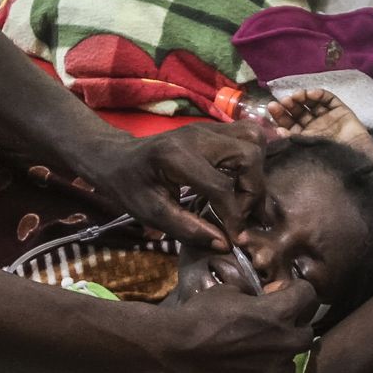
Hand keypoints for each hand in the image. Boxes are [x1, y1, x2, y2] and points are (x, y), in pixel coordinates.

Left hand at [81, 121, 267, 250]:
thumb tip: (226, 243)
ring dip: (255, 172)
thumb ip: (188, 229)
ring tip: (245, 199)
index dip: (234, 216)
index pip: (220, 185)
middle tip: (242, 215)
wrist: (116, 156)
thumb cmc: (130, 186)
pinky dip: (252, 161)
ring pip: (253, 140)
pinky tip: (240, 183)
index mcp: (177, 157)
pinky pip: (246, 137)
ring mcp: (207, 128)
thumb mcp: (150, 213)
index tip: (236, 238)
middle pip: (247, 155)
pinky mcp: (212, 129)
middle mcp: (198, 136)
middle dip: (252, 190)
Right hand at [143, 280, 319, 372]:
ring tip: (250, 357)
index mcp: (279, 315)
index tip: (281, 294)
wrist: (171, 355)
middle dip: (291, 327)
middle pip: (306, 334)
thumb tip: (261, 299)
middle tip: (268, 328)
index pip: (308, 294)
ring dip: (276, 359)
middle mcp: (284, 347)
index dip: (294, 291)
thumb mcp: (226, 292)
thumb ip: (252, 296)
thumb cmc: (197, 317)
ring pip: (288, 366)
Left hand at [266, 88, 372, 150]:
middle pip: (298, 111)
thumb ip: (290, 139)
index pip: (289, 123)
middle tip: (284, 100)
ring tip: (297, 95)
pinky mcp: (340, 111)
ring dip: (302, 97)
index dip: (280, 115)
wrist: (353, 157)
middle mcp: (315, 126)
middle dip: (290, 104)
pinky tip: (311, 94)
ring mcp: (327, 118)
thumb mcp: (304, 149)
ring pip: (311, 103)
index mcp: (304, 137)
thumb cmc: (327, 157)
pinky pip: (328, 99)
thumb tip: (276, 130)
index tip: (272, 107)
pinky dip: (319, 94)